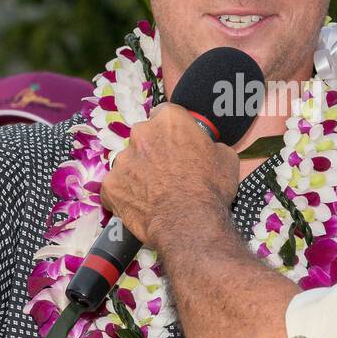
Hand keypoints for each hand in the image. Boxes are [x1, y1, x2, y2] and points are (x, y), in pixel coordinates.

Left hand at [100, 103, 239, 246]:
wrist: (189, 223)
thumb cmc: (210, 189)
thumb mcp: (226, 158)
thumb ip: (210, 145)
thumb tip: (208, 148)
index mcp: (170, 120)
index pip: (165, 115)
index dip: (172, 131)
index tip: (177, 144)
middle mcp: (141, 133)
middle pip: (144, 137)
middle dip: (153, 150)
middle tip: (167, 171)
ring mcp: (122, 159)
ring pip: (128, 162)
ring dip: (138, 172)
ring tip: (154, 192)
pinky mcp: (110, 184)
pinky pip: (116, 186)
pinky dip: (125, 194)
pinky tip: (140, 206)